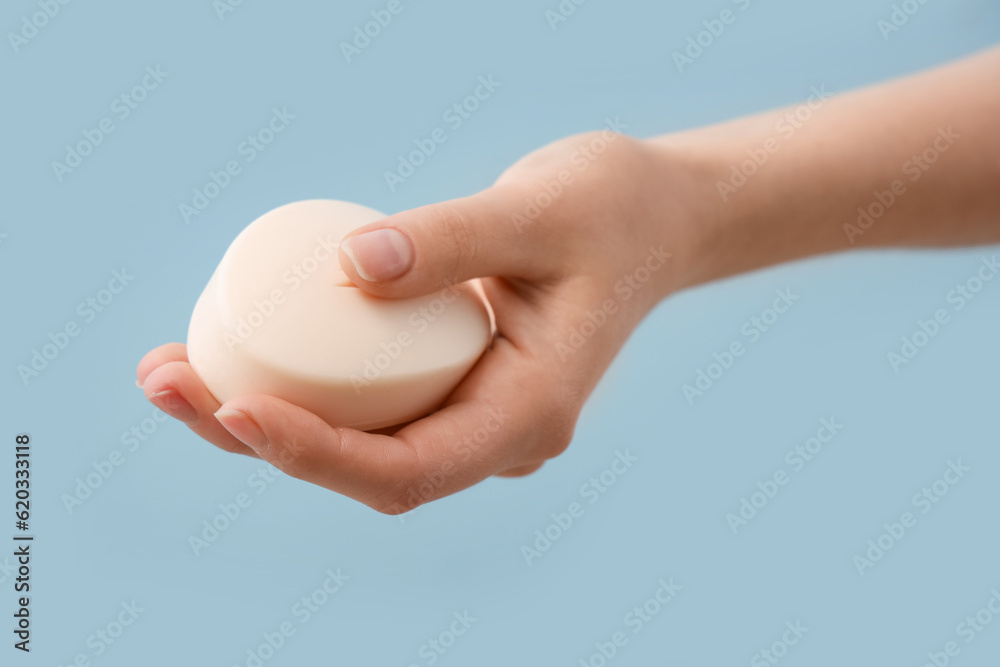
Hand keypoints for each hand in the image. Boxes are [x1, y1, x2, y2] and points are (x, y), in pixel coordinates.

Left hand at [138, 127, 709, 512]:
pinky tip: (231, 351)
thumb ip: (452, 237)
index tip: (234, 407)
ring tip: (169, 371)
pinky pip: (365, 404)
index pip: (408, 470)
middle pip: (363, 470)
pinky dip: (296, 385)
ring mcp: (474, 413)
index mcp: (531, 414)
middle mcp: (499, 433)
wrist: (651, 219)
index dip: (315, 455)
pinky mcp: (450, 383)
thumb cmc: (612, 212)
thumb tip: (349, 262)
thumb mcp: (540, 209)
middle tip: (165, 380)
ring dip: (258, 418)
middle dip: (258, 440)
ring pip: (355, 444)